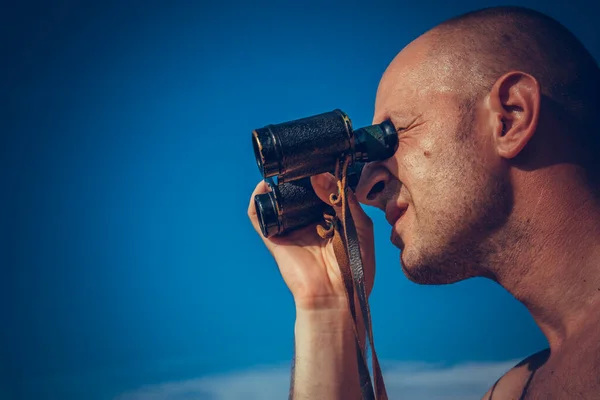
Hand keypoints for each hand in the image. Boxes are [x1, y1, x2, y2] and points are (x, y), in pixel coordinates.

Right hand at [247, 173, 375, 310]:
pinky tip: (264, 186)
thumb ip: (344, 198)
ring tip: (286, 170)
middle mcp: (309, 221)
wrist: (336, 295)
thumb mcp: (360, 225)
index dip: (321, 172)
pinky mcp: (274, 238)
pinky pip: (259, 216)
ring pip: (279, 200)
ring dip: (278, 183)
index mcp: (331, 218)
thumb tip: (319, 175)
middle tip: (304, 160)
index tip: (323, 156)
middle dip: (299, 175)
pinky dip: (257, 200)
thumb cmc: (353, 265)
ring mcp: (290, 229)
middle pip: (299, 191)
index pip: (322, 188)